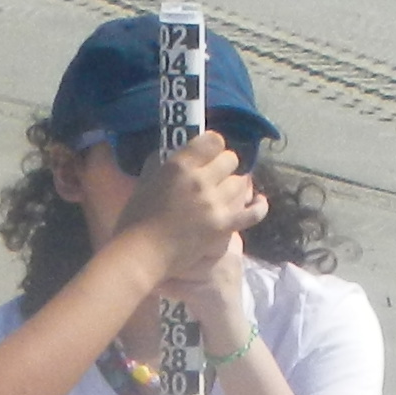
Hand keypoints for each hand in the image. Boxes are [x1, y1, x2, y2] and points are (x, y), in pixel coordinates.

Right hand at [115, 135, 264, 274]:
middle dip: (224, 166)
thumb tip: (176, 153)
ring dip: (234, 185)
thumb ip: (163, 162)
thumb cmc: (136, 217)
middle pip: (230, 160)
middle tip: (216, 176)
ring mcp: (215, 204)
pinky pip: (253, 212)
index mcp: (180, 165)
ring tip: (226, 192)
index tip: (208, 155)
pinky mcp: (224, 227)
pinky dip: (258, 206)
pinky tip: (258, 201)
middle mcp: (201, 181)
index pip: (214, 141)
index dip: (213, 146)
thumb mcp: (146, 179)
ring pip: (241, 184)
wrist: (142, 253)